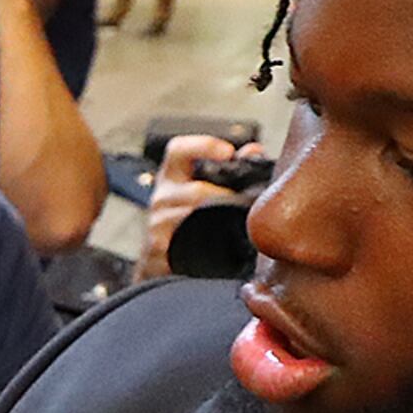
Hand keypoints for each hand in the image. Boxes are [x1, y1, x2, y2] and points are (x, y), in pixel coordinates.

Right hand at [141, 137, 260, 280]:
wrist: (162, 265)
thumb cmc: (188, 225)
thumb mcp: (204, 193)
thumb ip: (231, 170)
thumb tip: (254, 151)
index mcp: (172, 177)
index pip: (179, 150)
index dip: (203, 146)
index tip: (228, 152)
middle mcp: (162, 197)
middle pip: (196, 191)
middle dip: (226, 197)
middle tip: (250, 204)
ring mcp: (157, 224)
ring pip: (192, 217)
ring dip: (219, 221)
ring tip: (241, 226)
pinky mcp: (158, 250)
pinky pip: (184, 244)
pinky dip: (205, 244)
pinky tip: (221, 245)